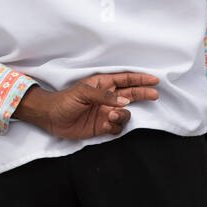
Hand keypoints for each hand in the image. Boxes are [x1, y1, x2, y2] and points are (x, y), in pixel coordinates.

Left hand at [16, 72, 159, 139]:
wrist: (51, 118)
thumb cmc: (65, 100)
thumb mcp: (83, 93)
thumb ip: (105, 96)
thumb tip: (125, 101)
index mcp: (103, 85)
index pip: (126, 79)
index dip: (140, 79)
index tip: (154, 80)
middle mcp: (108, 98)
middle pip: (131, 94)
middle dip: (143, 94)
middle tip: (155, 95)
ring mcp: (106, 113)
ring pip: (125, 114)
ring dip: (122, 116)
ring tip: (112, 117)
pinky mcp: (103, 127)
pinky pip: (117, 128)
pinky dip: (114, 127)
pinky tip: (106, 125)